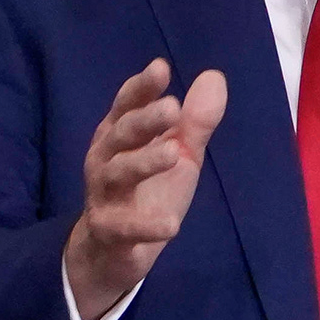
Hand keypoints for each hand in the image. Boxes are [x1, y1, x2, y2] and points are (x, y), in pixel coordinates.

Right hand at [65, 60, 226, 319]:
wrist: (113, 252)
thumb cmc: (146, 191)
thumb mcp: (178, 154)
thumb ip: (194, 121)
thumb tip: (215, 76)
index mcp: (120, 136)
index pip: (127, 105)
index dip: (142, 88)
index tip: (161, 68)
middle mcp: (105, 160)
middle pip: (121, 135)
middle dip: (145, 120)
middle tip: (172, 108)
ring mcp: (104, 195)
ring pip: (119, 174)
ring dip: (144, 163)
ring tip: (174, 154)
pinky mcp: (110, 231)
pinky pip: (125, 228)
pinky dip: (147, 226)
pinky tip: (171, 225)